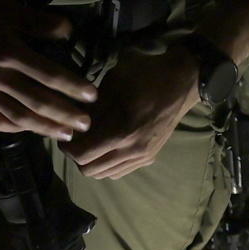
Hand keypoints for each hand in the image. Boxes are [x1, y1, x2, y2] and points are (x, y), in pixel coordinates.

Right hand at [0, 0, 98, 138]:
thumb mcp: (5, 7)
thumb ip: (37, 21)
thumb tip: (68, 31)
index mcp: (8, 52)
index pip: (48, 74)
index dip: (72, 87)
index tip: (92, 96)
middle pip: (36, 101)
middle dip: (64, 114)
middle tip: (86, 125)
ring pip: (18, 116)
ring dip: (44, 127)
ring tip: (65, 135)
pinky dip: (14, 128)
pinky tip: (29, 130)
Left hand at [68, 47, 201, 180]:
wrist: (181, 82)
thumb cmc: (145, 75)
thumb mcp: (112, 83)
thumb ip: (91, 108)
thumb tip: (74, 123)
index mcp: (121, 131)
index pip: (82, 155)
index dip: (67, 146)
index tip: (67, 132)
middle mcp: (132, 151)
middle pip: (89, 170)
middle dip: (77, 156)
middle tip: (77, 137)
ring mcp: (143, 157)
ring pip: (104, 174)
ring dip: (93, 161)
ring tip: (92, 141)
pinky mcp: (149, 158)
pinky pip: (119, 172)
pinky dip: (108, 164)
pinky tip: (107, 147)